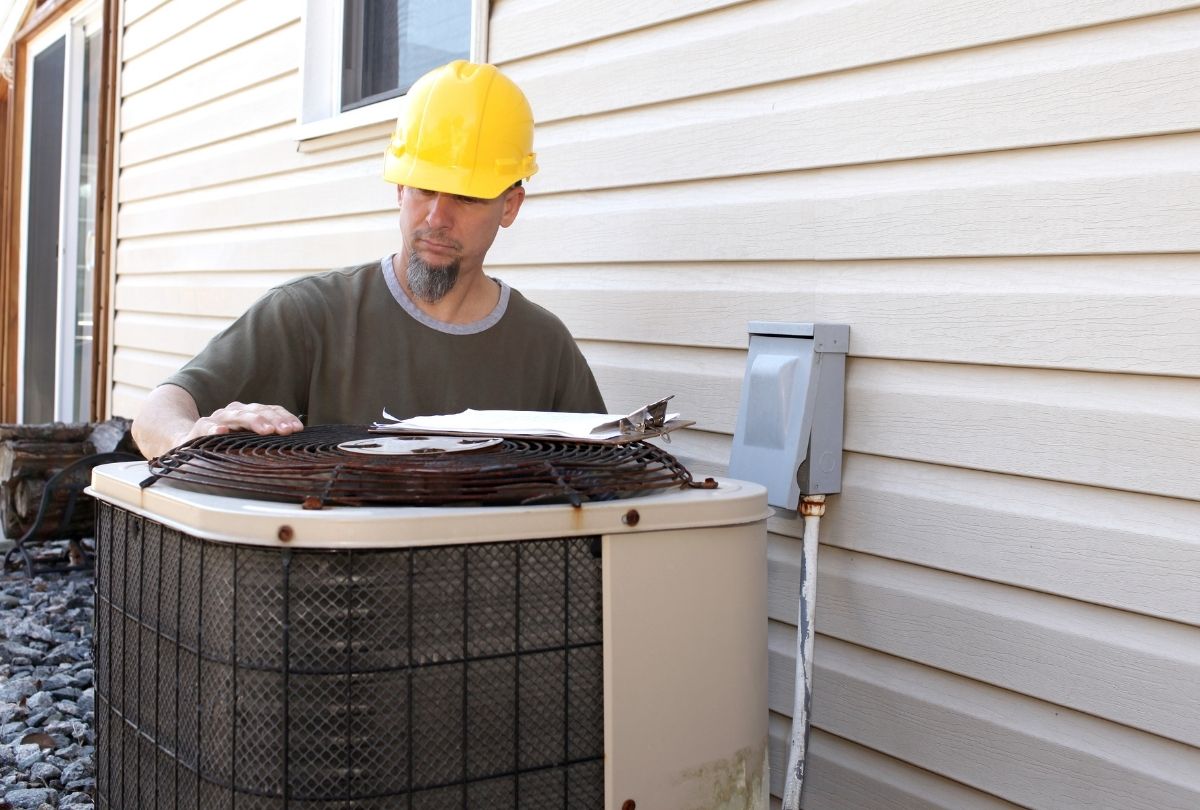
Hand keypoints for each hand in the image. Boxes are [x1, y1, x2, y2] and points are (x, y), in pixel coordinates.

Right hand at [181, 402, 304, 443]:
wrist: (189, 442)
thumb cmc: (225, 442)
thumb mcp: (247, 438)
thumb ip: (267, 437)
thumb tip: (294, 442)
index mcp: (249, 412)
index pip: (271, 410)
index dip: (284, 417)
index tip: (297, 428)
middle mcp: (235, 412)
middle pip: (257, 411)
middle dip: (273, 419)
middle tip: (285, 431)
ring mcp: (218, 419)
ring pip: (237, 416)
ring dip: (253, 421)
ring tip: (266, 430)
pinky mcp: (200, 428)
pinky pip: (208, 427)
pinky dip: (215, 429)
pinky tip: (222, 431)